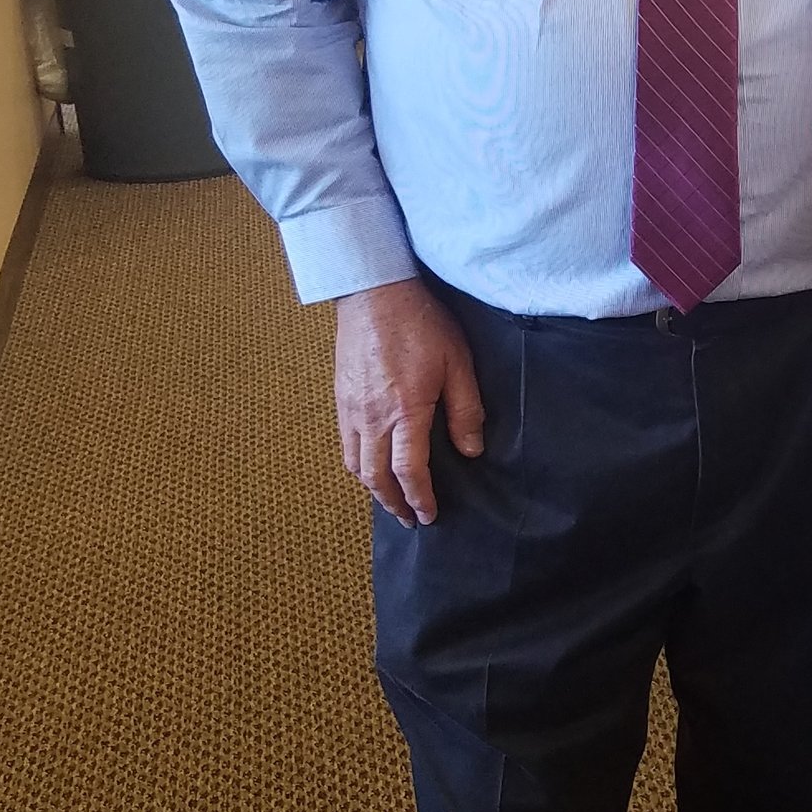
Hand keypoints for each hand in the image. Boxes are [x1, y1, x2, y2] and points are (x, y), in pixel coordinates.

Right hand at [333, 277, 484, 525]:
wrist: (374, 291)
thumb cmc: (420, 324)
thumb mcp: (457, 364)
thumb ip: (466, 410)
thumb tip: (471, 450)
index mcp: (403, 411)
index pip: (408, 471)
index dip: (419, 498)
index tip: (429, 515)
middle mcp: (370, 417)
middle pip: (375, 477)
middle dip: (393, 503)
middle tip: (409, 520)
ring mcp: (350, 408)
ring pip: (355, 464)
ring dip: (373, 489)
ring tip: (390, 500)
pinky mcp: (339, 397)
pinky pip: (345, 444)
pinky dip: (358, 465)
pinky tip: (371, 466)